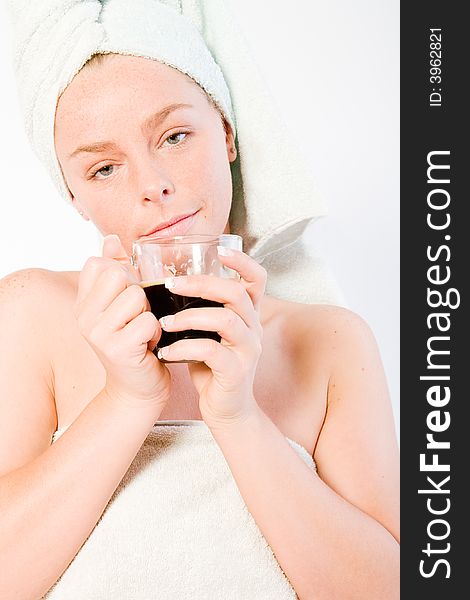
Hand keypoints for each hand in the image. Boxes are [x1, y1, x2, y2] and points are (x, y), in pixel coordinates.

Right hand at [75, 234, 170, 417]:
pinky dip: (155, 332)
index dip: (123, 274)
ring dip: (149, 313)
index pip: (99, 263)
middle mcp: (83, 316)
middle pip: (119, 275)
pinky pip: (148, 320)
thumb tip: (111, 238)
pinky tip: (149, 345)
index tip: (127, 298)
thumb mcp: (120, 306)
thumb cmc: (134, 343)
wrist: (137, 389)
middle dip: (139, 293)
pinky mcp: (117, 348)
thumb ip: (115, 270)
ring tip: (143, 331)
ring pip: (136, 296)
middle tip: (138, 316)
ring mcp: (97, 333)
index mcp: (83, 302)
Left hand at [157, 247, 266, 427]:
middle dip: (202, 284)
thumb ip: (200, 310)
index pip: (257, 279)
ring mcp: (248, 350)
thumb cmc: (213, 367)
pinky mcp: (236, 372)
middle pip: (236, 293)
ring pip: (225, 320)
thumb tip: (168, 283)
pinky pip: (211, 352)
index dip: (243, 262)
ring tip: (164, 321)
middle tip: (172, 284)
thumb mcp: (209, 333)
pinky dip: (184, 348)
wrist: (226, 410)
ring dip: (190, 316)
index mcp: (248, 315)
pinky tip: (166, 351)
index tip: (221, 248)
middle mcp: (253, 328)